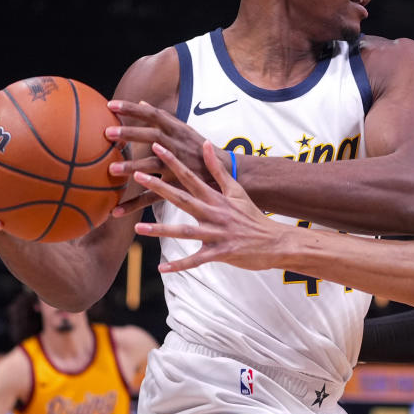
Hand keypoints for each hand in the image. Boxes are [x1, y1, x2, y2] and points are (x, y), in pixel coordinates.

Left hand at [104, 100, 230, 215]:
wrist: (229, 172)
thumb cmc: (202, 150)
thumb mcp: (185, 130)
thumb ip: (163, 118)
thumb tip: (141, 102)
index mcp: (178, 130)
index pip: (154, 115)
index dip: (132, 109)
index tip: (111, 105)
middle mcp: (176, 146)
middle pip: (151, 137)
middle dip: (130, 134)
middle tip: (108, 133)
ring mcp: (177, 167)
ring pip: (152, 166)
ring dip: (132, 167)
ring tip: (112, 170)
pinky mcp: (177, 187)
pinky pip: (153, 197)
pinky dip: (134, 204)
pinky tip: (116, 210)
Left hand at [132, 141, 282, 272]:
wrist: (276, 241)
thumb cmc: (253, 216)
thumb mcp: (237, 190)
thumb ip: (218, 169)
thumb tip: (205, 144)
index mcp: (217, 198)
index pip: (191, 176)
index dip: (173, 162)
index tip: (156, 148)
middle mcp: (215, 213)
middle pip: (183, 199)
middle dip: (160, 187)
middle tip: (138, 176)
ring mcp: (218, 234)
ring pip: (185, 231)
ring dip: (161, 229)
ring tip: (139, 227)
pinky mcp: (221, 253)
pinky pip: (197, 260)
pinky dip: (180, 265)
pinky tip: (162, 268)